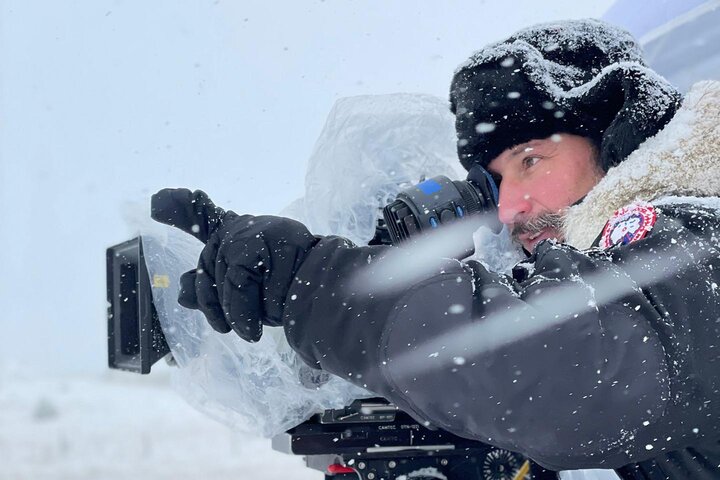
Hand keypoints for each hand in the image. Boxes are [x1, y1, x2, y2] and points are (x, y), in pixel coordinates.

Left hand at [151, 188, 316, 341]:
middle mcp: (240, 228)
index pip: (204, 216)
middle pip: (206, 270)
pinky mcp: (250, 243)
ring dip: (238, 312)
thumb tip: (182, 292)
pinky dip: (245, 312)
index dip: (181, 207)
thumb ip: (212, 290)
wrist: (324, 292)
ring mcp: (245, 232)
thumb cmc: (288, 294)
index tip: (157, 203)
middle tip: (235, 327)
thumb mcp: (245, 295)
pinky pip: (236, 286)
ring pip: (219, 281)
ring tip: (258, 322)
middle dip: (219, 305)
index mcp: (239, 235)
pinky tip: (257, 324)